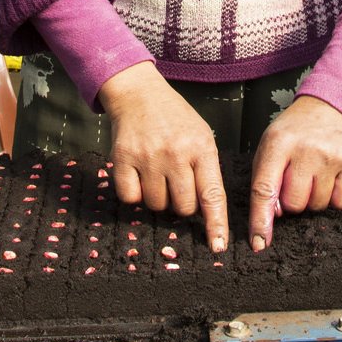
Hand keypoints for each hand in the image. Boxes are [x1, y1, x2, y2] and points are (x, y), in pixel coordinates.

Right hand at [98, 62, 229, 251]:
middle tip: (176, 183)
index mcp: (201, 147)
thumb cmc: (175, 119)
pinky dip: (135, 193)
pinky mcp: (123, 158)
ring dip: (158, 197)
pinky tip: (139, 174)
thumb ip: (206, 170)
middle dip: (181, 204)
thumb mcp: (201, 136)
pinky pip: (131, 198)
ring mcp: (148, 156)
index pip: (212, 194)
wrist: (140, 94)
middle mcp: (176, 153)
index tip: (218, 247)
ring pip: (156, 206)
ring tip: (157, 173)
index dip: (216, 224)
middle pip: (182, 207)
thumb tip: (205, 214)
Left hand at [248, 96, 341, 251]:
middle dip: (291, 200)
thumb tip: (272, 221)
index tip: (258, 244)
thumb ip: (264, 181)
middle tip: (294, 179)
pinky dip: (332, 198)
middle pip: (294, 204)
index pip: (265, 189)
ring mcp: (331, 156)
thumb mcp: (269, 147)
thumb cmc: (291, 135)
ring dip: (312, 198)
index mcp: (278, 143)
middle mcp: (306, 149)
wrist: (324, 110)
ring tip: (312, 174)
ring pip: (317, 206)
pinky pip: (340, 203)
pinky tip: (328, 177)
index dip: (260, 220)